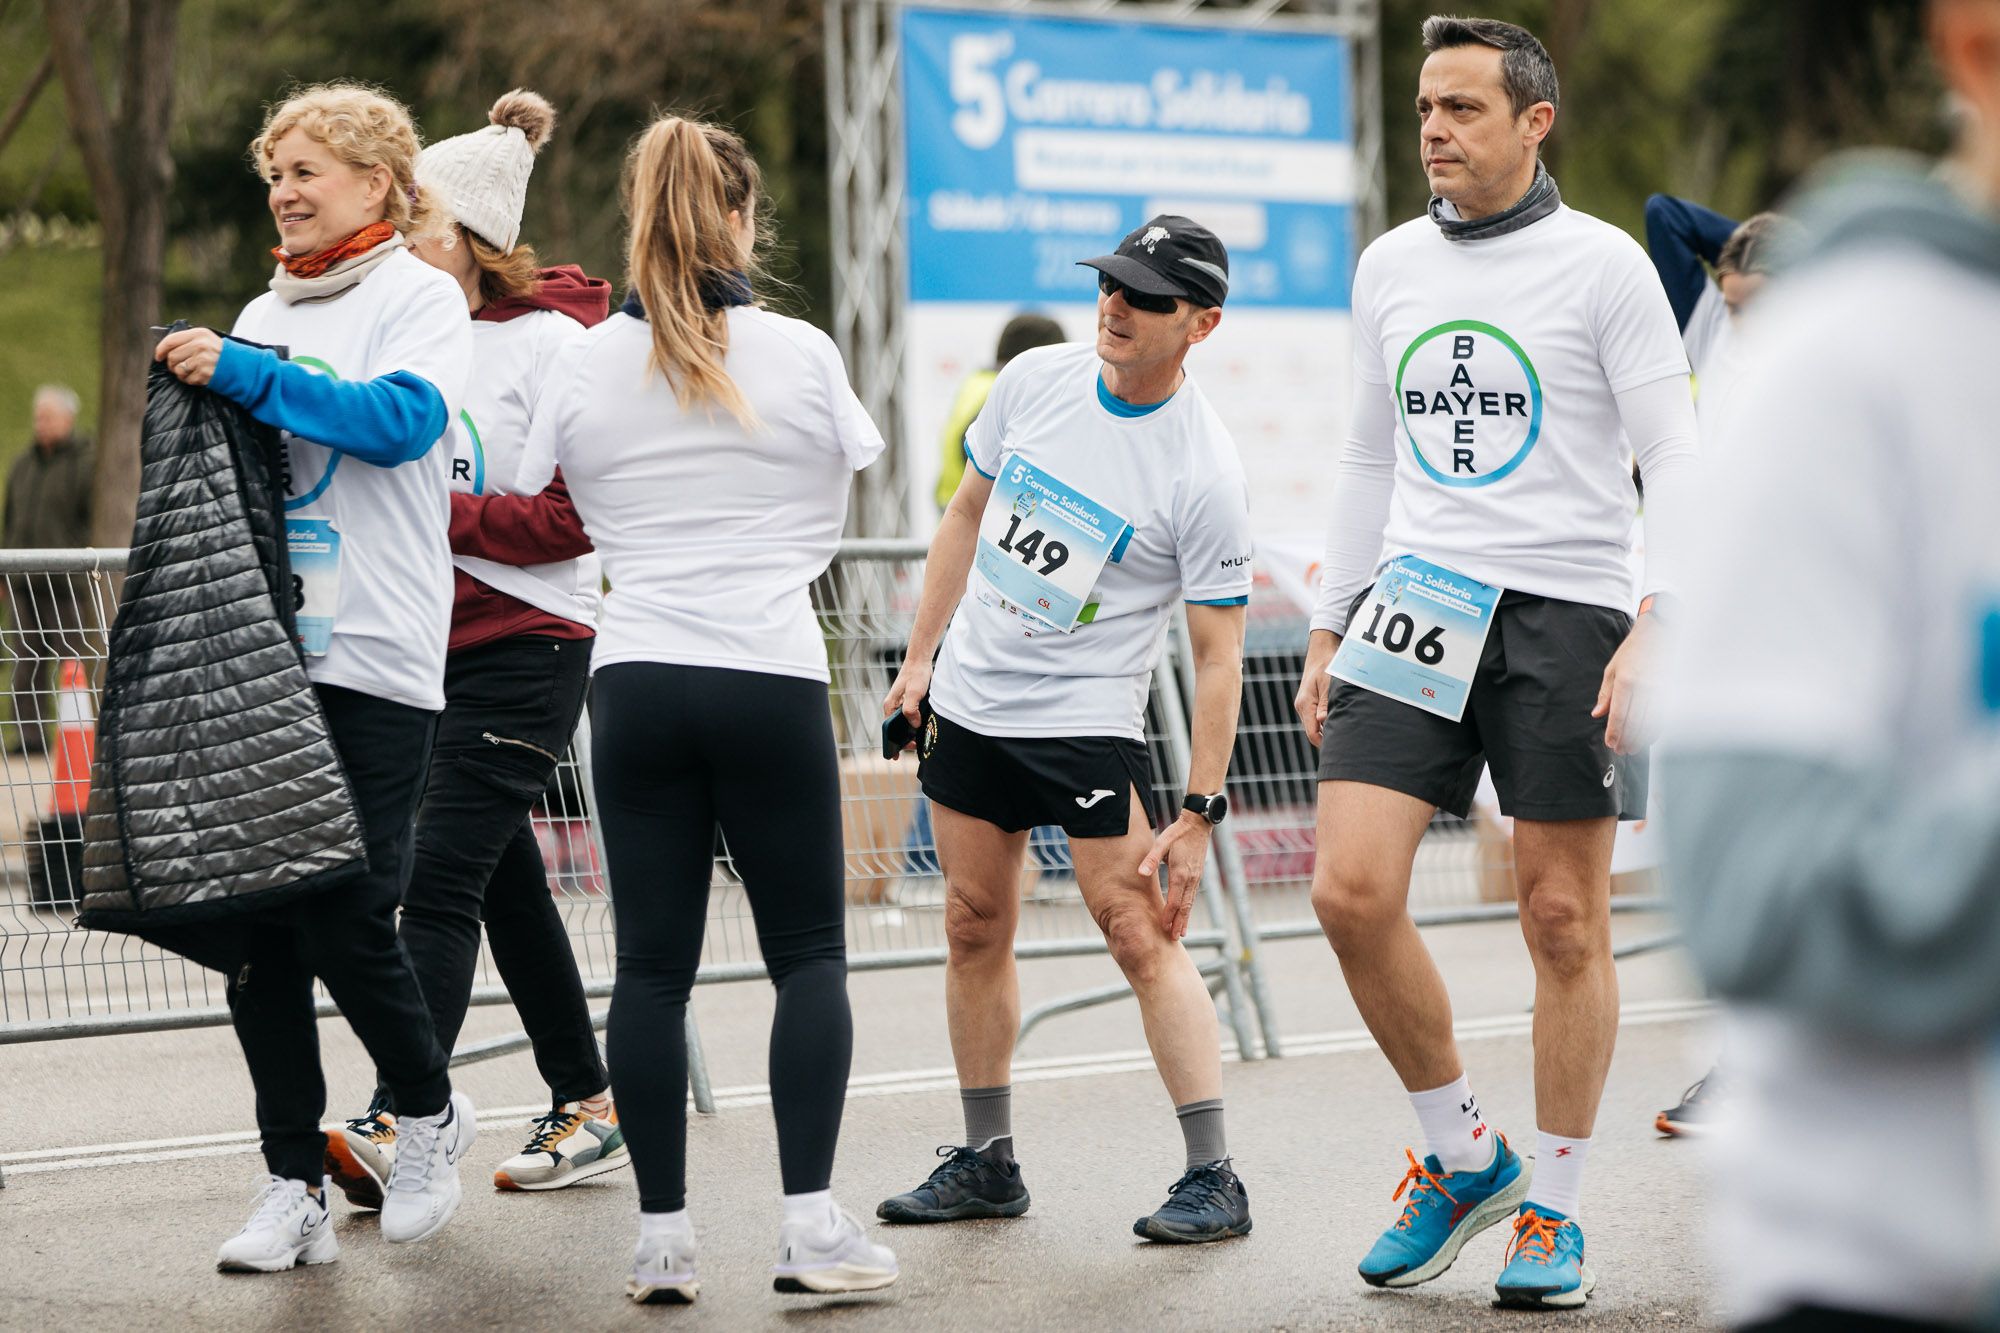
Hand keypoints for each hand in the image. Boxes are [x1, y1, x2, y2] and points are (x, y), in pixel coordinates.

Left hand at [155, 327, 222, 386]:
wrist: (242, 366)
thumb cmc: (221, 353)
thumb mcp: (207, 339)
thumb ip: (188, 340)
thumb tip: (164, 349)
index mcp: (199, 334)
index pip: (171, 341)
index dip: (161, 350)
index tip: (158, 357)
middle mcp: (200, 345)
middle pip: (172, 357)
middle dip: (172, 365)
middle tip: (178, 367)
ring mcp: (203, 360)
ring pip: (178, 369)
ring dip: (181, 374)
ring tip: (190, 372)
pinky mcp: (205, 373)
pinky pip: (188, 379)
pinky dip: (191, 381)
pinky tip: (199, 377)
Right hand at [882, 657, 931, 739]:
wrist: (921, 662)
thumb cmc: (915, 675)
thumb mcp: (913, 693)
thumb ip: (911, 709)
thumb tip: (914, 724)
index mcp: (890, 706)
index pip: (887, 729)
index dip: (891, 742)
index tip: (895, 755)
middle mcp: (894, 707)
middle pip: (896, 729)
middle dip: (903, 740)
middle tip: (914, 747)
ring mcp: (902, 706)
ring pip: (904, 725)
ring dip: (911, 733)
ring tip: (920, 740)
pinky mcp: (910, 704)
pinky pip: (911, 718)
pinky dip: (916, 725)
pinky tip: (924, 730)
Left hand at [1138, 813, 1211, 939]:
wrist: (1198, 824)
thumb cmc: (1177, 833)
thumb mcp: (1162, 842)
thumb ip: (1151, 859)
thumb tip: (1141, 873)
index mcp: (1180, 873)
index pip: (1175, 900)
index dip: (1169, 915)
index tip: (1164, 927)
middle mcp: (1191, 878)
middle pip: (1185, 906)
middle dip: (1179, 923)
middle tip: (1174, 939)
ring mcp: (1196, 877)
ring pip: (1190, 903)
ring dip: (1185, 918)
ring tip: (1181, 932)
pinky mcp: (1198, 875)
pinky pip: (1193, 896)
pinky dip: (1189, 908)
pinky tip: (1185, 914)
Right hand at [1294, 629, 1340, 747]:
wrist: (1321, 651)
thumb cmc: (1326, 665)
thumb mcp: (1328, 684)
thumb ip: (1326, 704)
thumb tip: (1323, 722)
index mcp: (1305, 704)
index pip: (1312, 733)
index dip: (1325, 744)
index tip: (1341, 748)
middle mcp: (1302, 706)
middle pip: (1313, 732)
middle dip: (1328, 739)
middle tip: (1347, 745)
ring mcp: (1304, 705)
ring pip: (1315, 726)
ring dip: (1327, 730)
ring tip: (1345, 734)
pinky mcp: (1310, 702)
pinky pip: (1316, 718)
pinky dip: (1326, 723)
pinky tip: (1339, 721)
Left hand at [1591, 614, 1660, 754]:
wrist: (1659, 634)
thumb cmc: (1633, 651)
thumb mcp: (1613, 669)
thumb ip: (1606, 694)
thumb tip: (1597, 714)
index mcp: (1626, 681)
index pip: (1619, 714)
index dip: (1614, 732)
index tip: (1611, 743)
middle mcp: (1644, 687)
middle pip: (1634, 722)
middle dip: (1627, 739)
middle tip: (1621, 750)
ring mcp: (1660, 689)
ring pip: (1650, 722)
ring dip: (1641, 738)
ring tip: (1633, 747)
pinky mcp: (1672, 691)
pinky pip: (1663, 716)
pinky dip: (1655, 729)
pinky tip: (1648, 736)